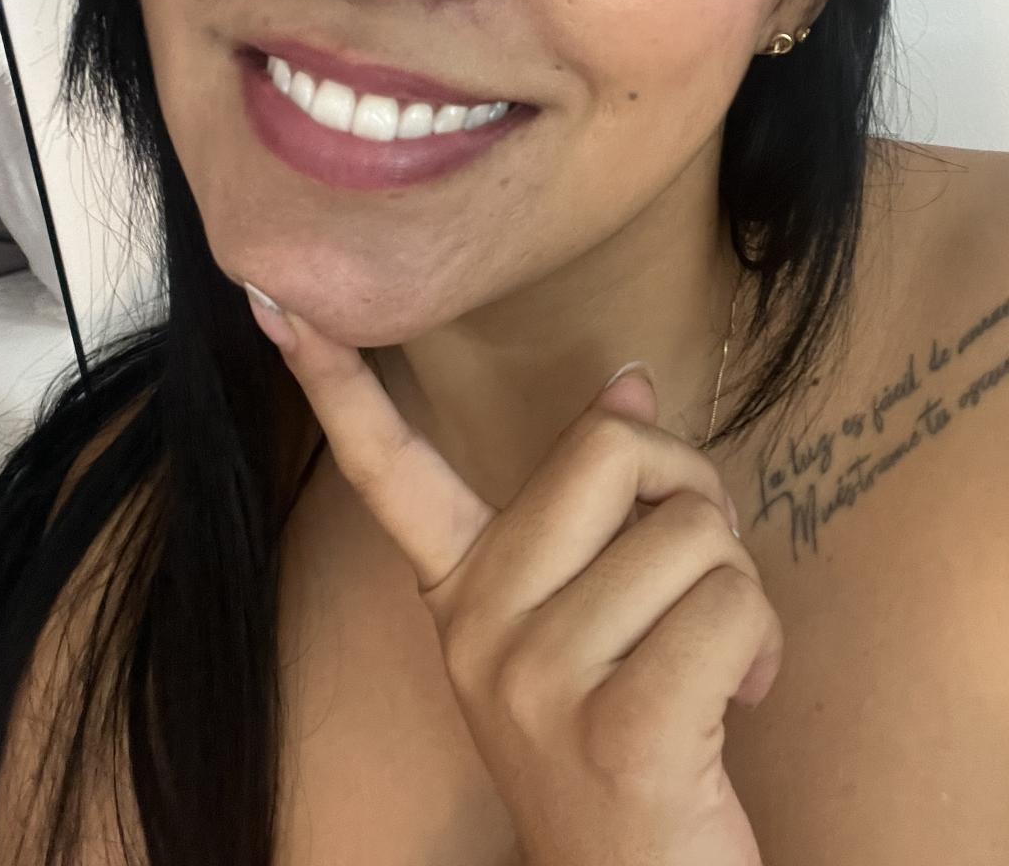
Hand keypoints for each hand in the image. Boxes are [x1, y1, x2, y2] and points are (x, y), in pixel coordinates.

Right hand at [247, 296, 782, 865]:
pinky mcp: (617, 731)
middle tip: (694, 568)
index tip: (277, 301)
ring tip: (709, 662)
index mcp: (462, 589)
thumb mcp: (589, 613)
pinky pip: (729, 605)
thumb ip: (599, 505)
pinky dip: (761, 643)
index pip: (387, 469)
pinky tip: (736, 701)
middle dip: (689, 490)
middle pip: (614, 448)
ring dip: (737, 589)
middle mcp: (477, 627)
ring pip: (693, 529)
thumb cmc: (625, 736)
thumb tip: (628, 382)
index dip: (334, 383)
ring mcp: (535, 680)